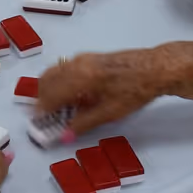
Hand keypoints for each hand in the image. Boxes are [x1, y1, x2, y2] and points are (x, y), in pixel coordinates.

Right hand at [34, 49, 169, 135]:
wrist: (155, 68)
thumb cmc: (135, 89)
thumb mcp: (109, 112)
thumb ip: (83, 123)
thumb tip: (65, 135)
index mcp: (80, 77)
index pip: (51, 94)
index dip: (42, 110)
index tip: (38, 121)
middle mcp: (78, 64)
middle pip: (47, 80)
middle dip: (42, 98)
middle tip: (43, 116)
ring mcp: (83, 58)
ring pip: (54, 72)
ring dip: (49, 89)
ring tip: (55, 107)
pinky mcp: (90, 58)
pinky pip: (65, 68)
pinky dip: (59, 81)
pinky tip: (70, 95)